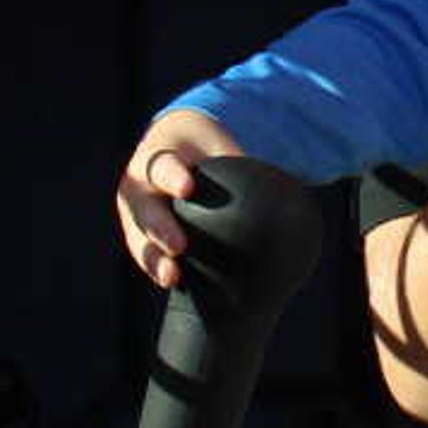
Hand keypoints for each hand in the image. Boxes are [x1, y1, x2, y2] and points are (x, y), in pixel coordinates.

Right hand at [116, 104, 248, 289]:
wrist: (183, 149)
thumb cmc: (209, 146)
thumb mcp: (222, 144)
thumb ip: (243, 163)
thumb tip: (289, 192)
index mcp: (160, 154)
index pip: (163, 165)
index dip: (172, 177)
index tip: (187, 189)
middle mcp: (141, 185)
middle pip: (143, 207)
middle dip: (158, 228)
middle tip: (179, 246)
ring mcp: (139, 212)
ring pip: (138, 237)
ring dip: (153, 258)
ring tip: (172, 277)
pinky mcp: (141, 235)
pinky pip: (146, 253)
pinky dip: (158, 268)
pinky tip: (175, 284)